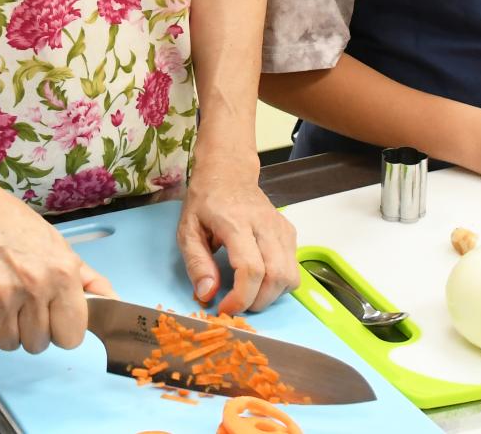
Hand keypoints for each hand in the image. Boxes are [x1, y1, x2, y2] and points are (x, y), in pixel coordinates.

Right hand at [0, 186, 114, 353]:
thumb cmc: (14, 225)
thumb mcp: (59, 246)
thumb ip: (88, 280)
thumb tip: (115, 304)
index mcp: (62, 274)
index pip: (71, 336)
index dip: (62, 329)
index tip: (54, 317)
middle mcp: (34, 287)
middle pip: (38, 344)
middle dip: (31, 329)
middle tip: (23, 303)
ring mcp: (1, 297)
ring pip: (8, 343)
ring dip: (5, 327)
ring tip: (3, 298)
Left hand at [178, 157, 299, 314]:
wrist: (228, 172)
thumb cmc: (205, 201)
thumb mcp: (187, 230)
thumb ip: (196, 263)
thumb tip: (207, 294)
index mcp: (236, 222)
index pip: (251, 269)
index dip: (241, 297)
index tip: (225, 308)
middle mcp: (265, 225)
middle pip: (276, 276)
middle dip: (257, 302)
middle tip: (237, 305)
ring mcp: (281, 228)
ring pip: (290, 276)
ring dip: (271, 296)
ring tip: (249, 294)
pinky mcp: (289, 232)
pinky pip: (293, 269)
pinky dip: (279, 284)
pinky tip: (260, 279)